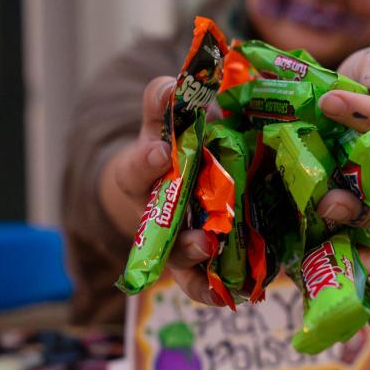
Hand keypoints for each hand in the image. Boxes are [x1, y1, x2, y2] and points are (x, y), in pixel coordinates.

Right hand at [99, 76, 221, 304]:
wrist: (159, 186)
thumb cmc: (168, 150)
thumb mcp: (163, 122)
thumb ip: (167, 102)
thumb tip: (183, 76)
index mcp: (147, 170)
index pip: (138, 165)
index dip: (146, 160)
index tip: (159, 152)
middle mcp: (154, 208)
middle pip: (156, 219)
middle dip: (169, 213)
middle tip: (191, 219)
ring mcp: (170, 237)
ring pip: (176, 254)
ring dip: (191, 254)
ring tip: (208, 250)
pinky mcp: (191, 261)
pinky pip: (197, 282)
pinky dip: (209, 289)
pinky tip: (231, 293)